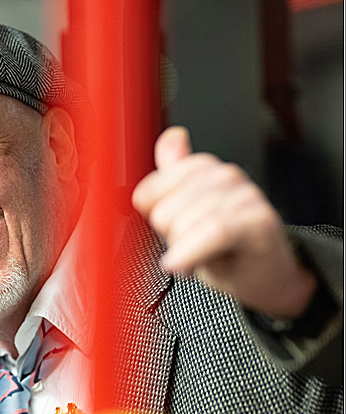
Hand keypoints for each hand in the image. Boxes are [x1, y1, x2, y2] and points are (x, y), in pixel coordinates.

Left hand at [132, 126, 316, 318]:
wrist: (264, 277)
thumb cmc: (224, 248)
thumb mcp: (185, 214)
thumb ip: (169, 180)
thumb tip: (171, 137)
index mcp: (203, 169)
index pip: (150, 190)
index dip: (152, 220)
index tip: (166, 231)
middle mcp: (226, 175)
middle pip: (165, 211)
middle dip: (171, 238)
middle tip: (192, 247)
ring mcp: (246, 195)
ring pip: (186, 223)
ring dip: (186, 251)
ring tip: (200, 256)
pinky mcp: (260, 220)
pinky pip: (214, 231)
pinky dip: (192, 252)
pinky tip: (184, 266)